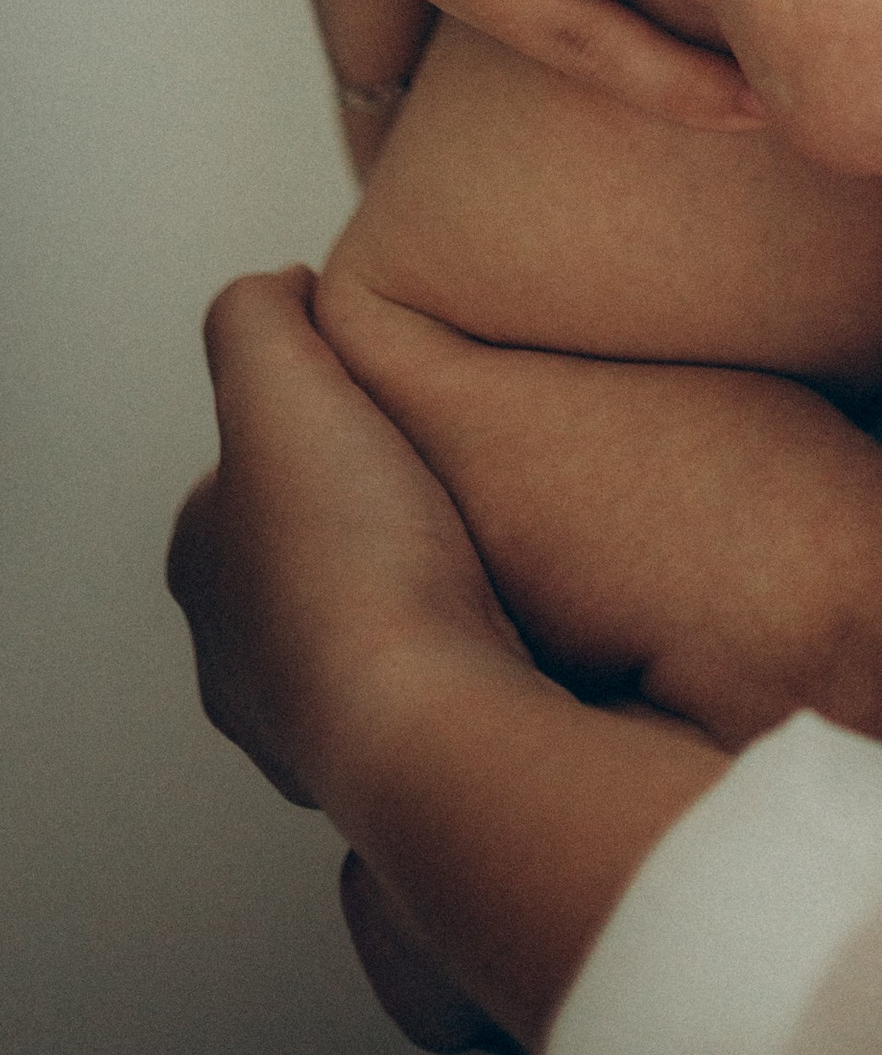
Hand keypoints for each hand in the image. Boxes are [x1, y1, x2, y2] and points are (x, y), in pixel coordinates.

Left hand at [167, 270, 524, 819]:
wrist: (429, 718)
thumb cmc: (355, 560)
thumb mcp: (282, 382)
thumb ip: (257, 315)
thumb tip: (279, 289)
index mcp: (205, 563)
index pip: (248, 468)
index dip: (317, 419)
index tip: (387, 399)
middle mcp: (239, 655)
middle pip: (306, 552)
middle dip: (367, 512)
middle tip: (446, 471)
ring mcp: (311, 722)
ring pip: (361, 627)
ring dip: (411, 590)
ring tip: (487, 548)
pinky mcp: (391, 765)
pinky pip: (422, 687)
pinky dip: (452, 653)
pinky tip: (501, 623)